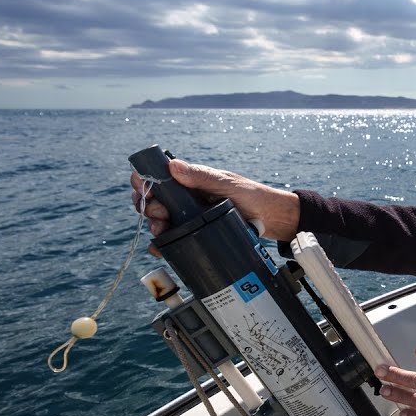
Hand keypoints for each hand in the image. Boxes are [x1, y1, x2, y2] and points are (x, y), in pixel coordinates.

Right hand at [130, 160, 299, 247]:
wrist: (273, 220)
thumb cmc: (253, 196)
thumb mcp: (227, 184)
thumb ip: (202, 176)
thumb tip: (173, 166)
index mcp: (192, 180)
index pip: (160, 177)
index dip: (145, 181)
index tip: (142, 190)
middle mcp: (188, 198)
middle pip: (155, 200)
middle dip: (148, 206)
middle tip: (157, 215)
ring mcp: (191, 216)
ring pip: (161, 220)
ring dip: (154, 224)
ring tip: (160, 230)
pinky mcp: (196, 233)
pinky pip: (173, 238)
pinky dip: (162, 244)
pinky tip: (159, 249)